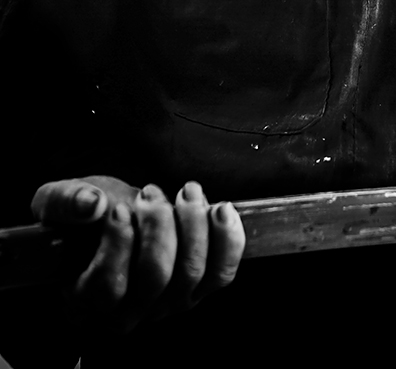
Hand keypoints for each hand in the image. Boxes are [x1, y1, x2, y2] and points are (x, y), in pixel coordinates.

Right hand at [31, 175, 245, 331]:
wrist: (122, 215)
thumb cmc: (89, 216)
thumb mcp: (60, 200)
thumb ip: (65, 201)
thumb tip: (92, 205)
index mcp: (87, 299)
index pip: (108, 287)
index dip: (118, 244)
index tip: (119, 207)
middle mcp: (130, 312)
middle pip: (155, 277)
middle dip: (158, 224)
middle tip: (149, 192)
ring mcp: (168, 304)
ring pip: (190, 272)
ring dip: (192, 223)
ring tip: (184, 192)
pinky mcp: (201, 288)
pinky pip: (222, 272)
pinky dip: (227, 239)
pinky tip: (219, 208)